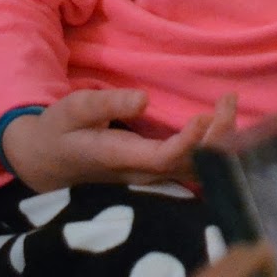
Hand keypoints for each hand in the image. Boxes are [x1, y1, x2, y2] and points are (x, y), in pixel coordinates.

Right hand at [0, 89, 238, 191]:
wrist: (46, 161)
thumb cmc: (61, 130)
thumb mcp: (74, 109)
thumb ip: (107, 104)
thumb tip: (144, 99)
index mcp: (120, 158)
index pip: (164, 158)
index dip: (189, 142)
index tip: (205, 115)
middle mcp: (142, 173)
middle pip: (190, 166)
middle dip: (217, 136)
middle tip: (228, 99)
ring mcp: (152, 177)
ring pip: (197, 169)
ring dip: (221, 141)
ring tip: (230, 106)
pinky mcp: (158, 172)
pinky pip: (195, 167)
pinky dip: (216, 148)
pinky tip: (227, 125)